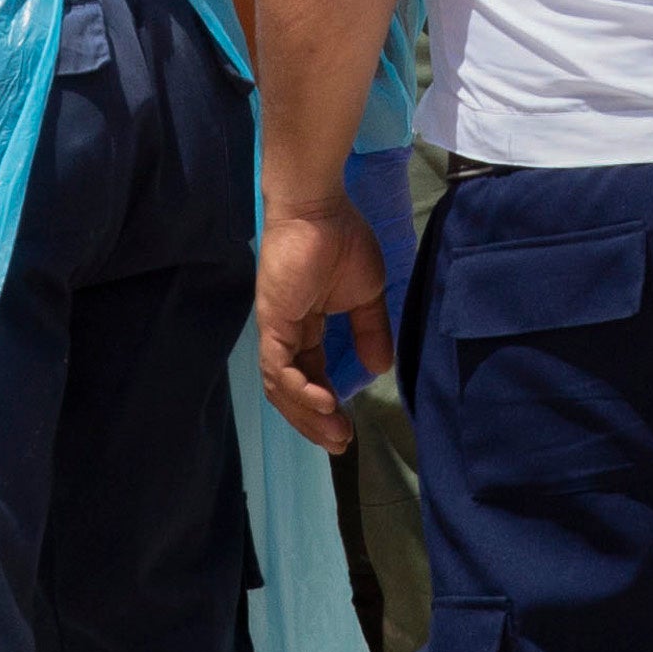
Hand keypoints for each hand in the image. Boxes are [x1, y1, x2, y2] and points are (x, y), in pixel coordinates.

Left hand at [254, 193, 392, 452]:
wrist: (319, 207)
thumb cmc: (342, 240)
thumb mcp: (367, 295)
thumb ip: (370, 331)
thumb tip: (380, 369)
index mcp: (305, 328)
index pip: (309, 378)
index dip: (326, 407)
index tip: (348, 431)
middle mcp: (285, 335)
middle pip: (292, 392)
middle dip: (315, 422)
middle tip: (340, 445)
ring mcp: (275, 329)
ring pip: (282, 387)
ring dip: (307, 414)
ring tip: (335, 432)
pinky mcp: (272, 321)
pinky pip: (279, 367)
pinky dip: (299, 389)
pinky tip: (324, 402)